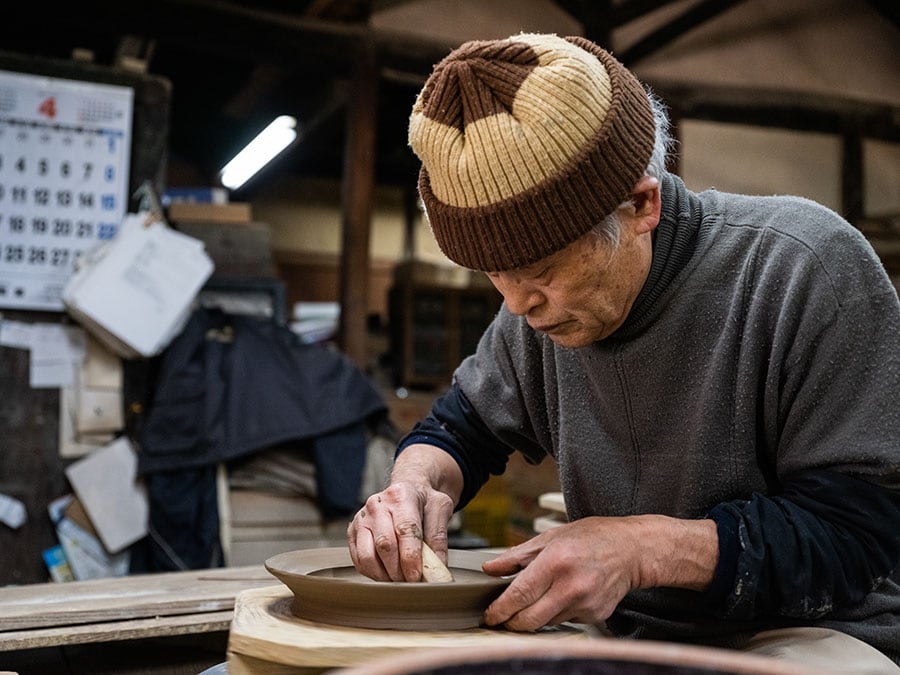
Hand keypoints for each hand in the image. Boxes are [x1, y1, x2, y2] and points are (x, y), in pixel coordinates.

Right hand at [347, 480, 454, 581]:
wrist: (406, 491)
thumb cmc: (423, 502)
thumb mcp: (440, 510)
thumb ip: (439, 538)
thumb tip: (437, 567)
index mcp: (401, 496)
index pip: (405, 529)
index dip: (411, 557)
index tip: (417, 576)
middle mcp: (377, 505)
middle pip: (384, 545)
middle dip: (399, 570)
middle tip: (412, 581)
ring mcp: (362, 518)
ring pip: (367, 556)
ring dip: (385, 575)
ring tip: (400, 579)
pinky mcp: (353, 532)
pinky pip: (359, 561)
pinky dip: (373, 574)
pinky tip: (388, 574)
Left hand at [481, 515, 717, 630]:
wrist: (631, 550)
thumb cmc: (592, 538)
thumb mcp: (550, 537)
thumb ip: (517, 556)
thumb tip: (491, 569)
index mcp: (556, 561)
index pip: (520, 595)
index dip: (500, 610)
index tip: (490, 615)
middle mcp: (571, 586)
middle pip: (529, 619)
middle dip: (511, 622)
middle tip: (502, 617)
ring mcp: (585, 603)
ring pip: (545, 623)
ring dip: (535, 616)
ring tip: (539, 596)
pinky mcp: (594, 615)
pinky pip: (564, 621)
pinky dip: (556, 613)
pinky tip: (563, 595)